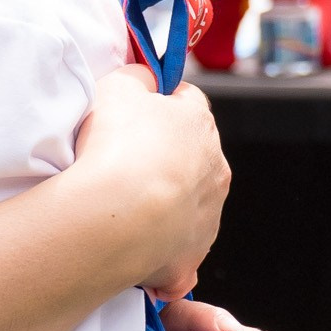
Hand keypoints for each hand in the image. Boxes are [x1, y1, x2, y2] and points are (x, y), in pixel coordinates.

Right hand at [73, 65, 227, 303]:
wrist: (117, 217)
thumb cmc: (116, 148)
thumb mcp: (117, 86)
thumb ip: (137, 75)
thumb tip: (147, 78)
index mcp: (199, 124)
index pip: (188, 101)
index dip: (159, 105)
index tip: (134, 113)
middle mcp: (214, 169)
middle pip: (192, 155)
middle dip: (163, 157)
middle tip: (122, 162)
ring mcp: (207, 215)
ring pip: (188, 203)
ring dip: (163, 202)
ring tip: (122, 206)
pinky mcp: (191, 255)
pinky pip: (176, 250)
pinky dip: (158, 248)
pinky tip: (131, 245)